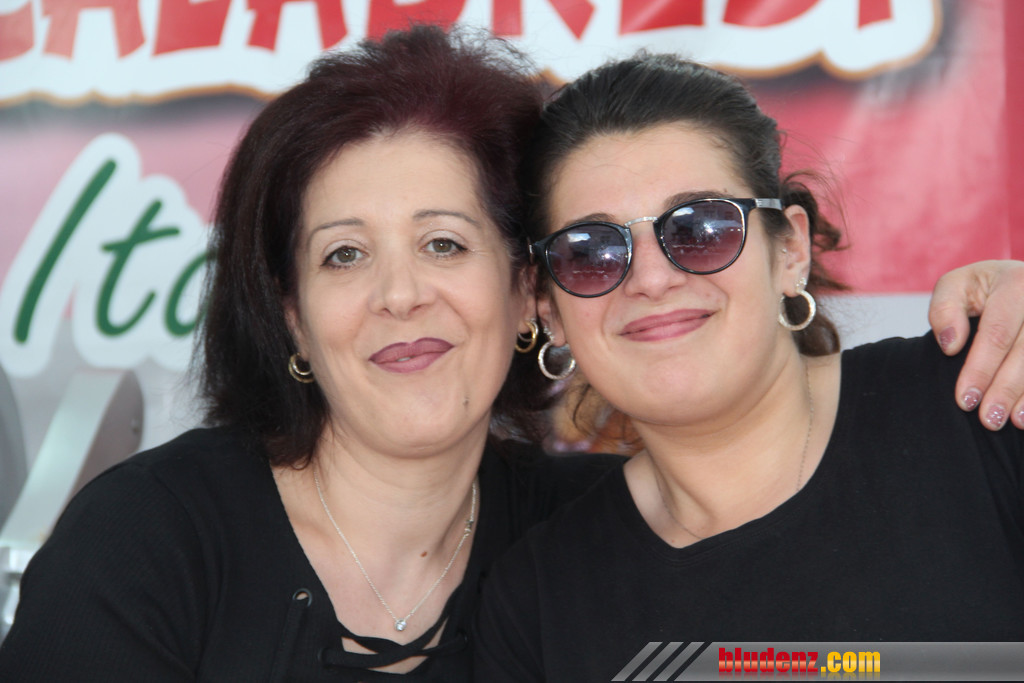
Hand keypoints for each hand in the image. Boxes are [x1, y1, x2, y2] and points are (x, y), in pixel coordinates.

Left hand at [928, 260, 1023, 429]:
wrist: (1022, 286)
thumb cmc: (983, 289)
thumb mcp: (957, 286)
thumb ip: (945, 309)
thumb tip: (950, 345)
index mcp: (1017, 284)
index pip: (996, 334)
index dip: (981, 369)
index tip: (965, 400)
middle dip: (1006, 389)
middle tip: (988, 419)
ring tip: (1014, 422)